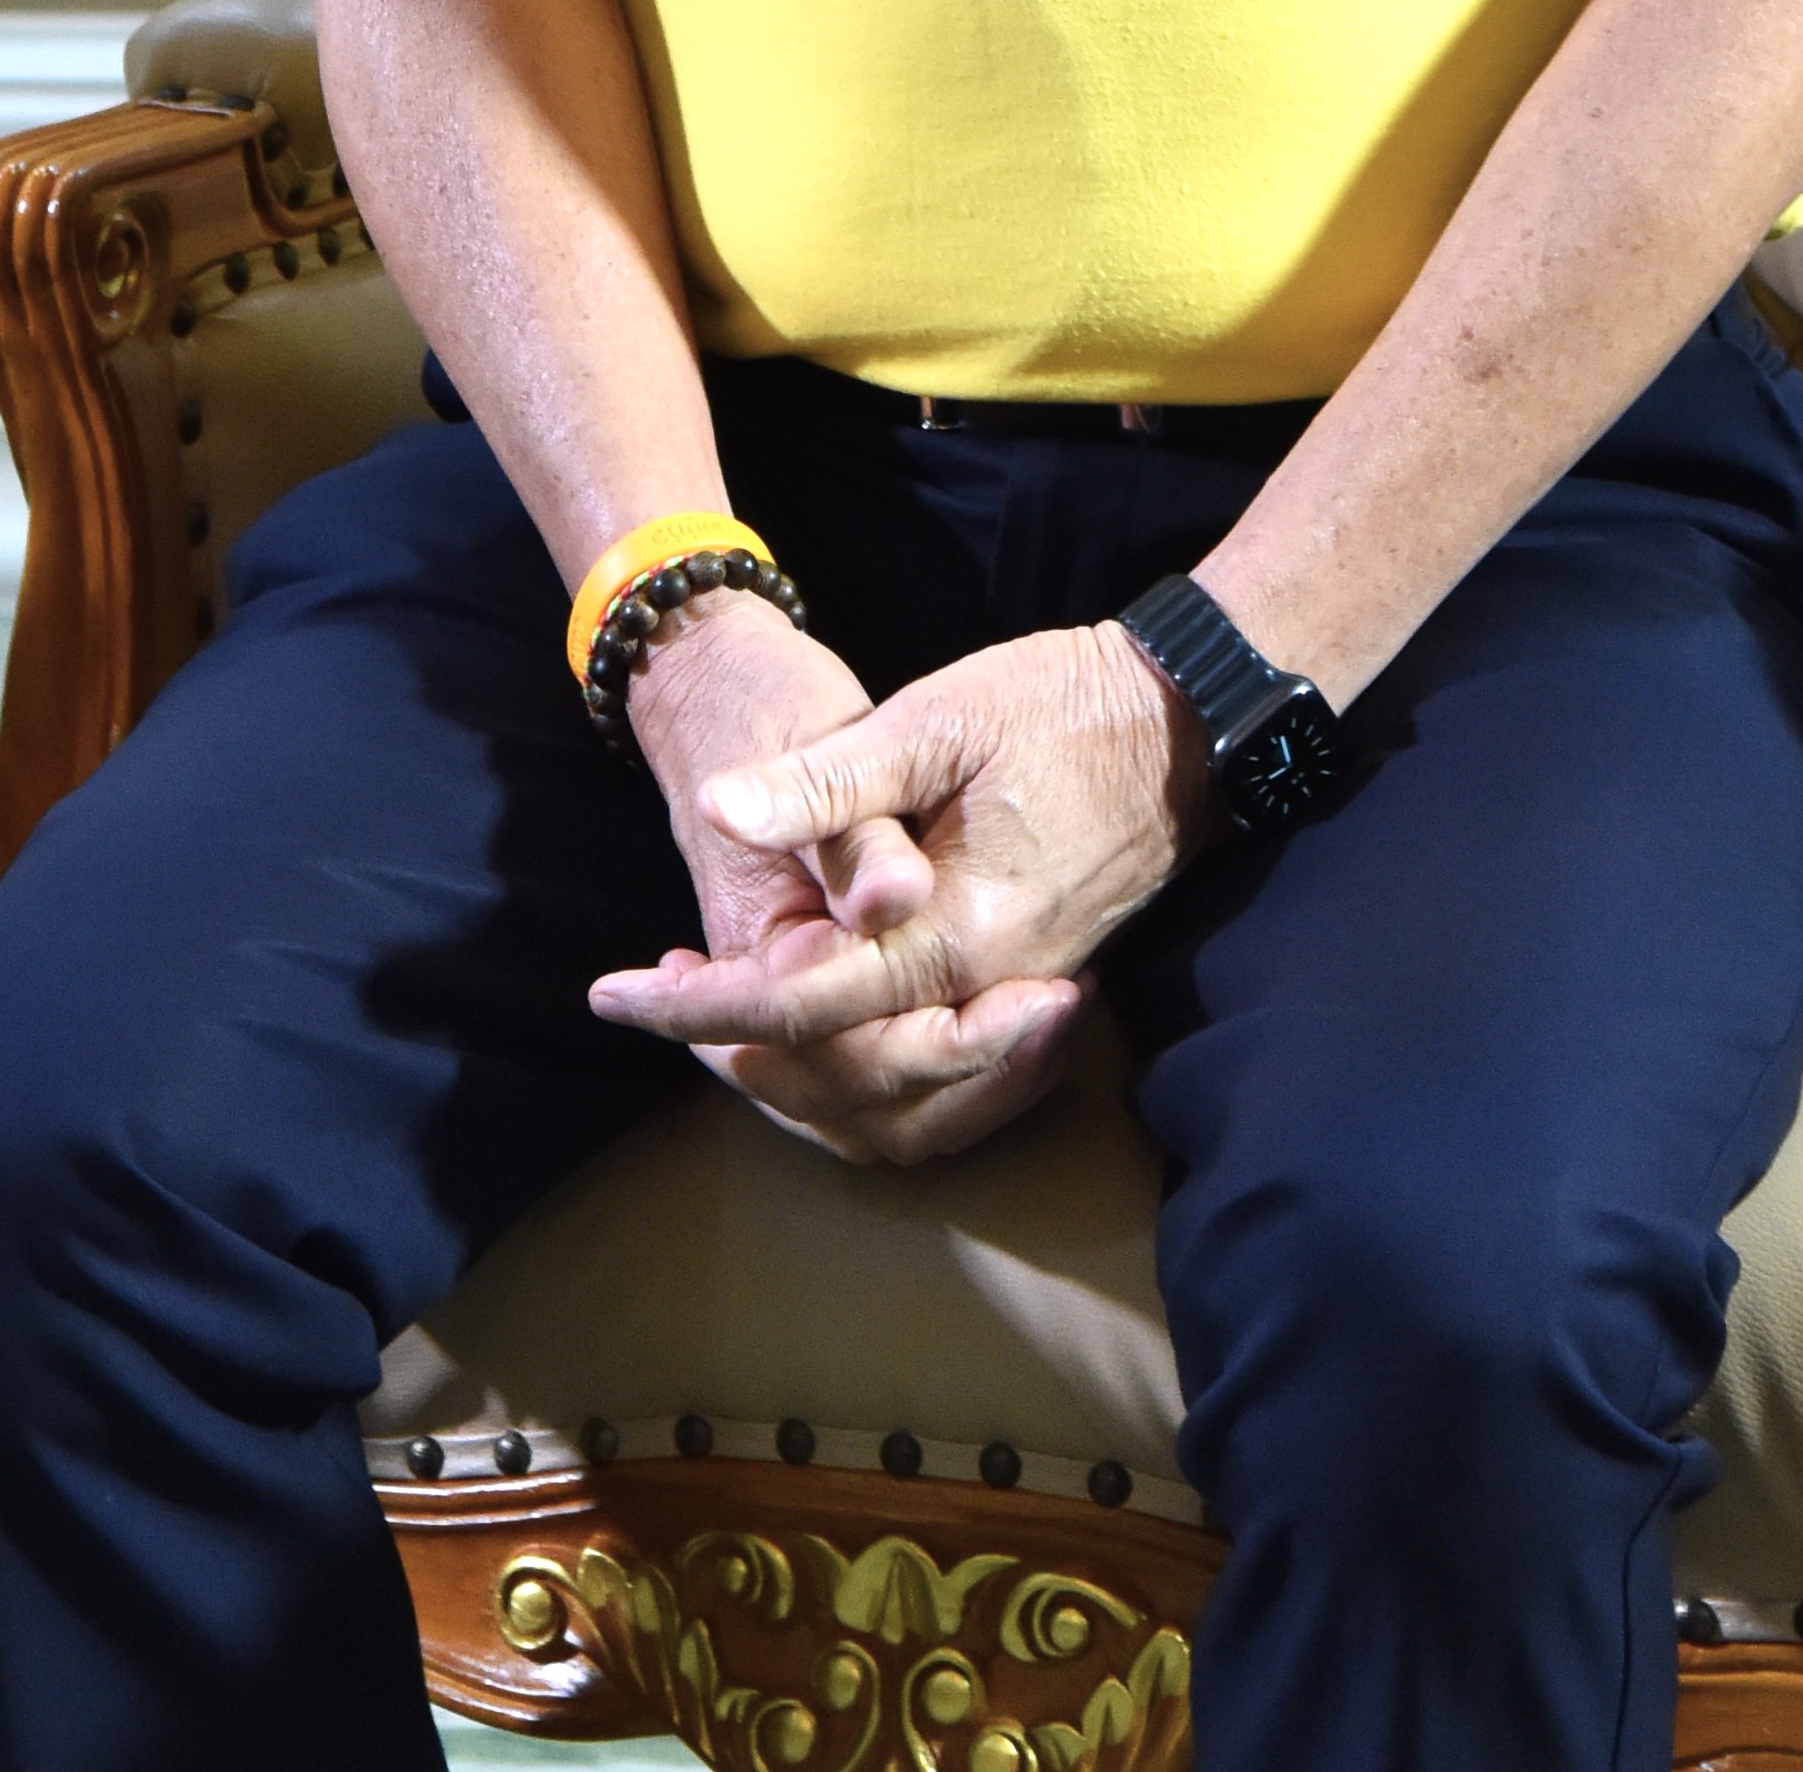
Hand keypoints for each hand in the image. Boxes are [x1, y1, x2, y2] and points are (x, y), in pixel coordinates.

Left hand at [612, 592, 1040, 1165]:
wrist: (1191, 717)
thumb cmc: (1063, 702)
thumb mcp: (939, 715)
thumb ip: (832, 780)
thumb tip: (723, 809)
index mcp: (956, 932)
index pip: (800, 1002)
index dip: (695, 1005)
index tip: (611, 993)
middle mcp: (990, 990)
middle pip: (839, 1075)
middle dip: (731, 1047)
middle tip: (649, 1000)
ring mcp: (1019, 997)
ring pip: (891, 1100)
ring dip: (793, 1074)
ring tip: (711, 1021)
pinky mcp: (1034, 985)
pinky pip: (937, 1080)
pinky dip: (863, 1075)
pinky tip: (814, 1021)